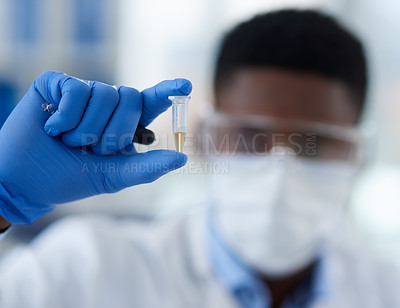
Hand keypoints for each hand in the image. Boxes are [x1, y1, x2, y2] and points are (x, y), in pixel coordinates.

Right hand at [0, 71, 191, 223]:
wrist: (28, 182)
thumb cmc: (71, 178)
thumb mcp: (114, 176)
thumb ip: (148, 168)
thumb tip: (181, 158)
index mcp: (122, 123)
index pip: (150, 101)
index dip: (167, 90)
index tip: (186, 85)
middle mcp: (106, 104)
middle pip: (130, 97)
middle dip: (113, 131)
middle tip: (92, 149)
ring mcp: (82, 92)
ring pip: (104, 94)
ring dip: (86, 129)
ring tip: (69, 141)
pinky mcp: (57, 84)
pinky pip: (76, 90)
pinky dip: (66, 118)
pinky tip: (52, 128)